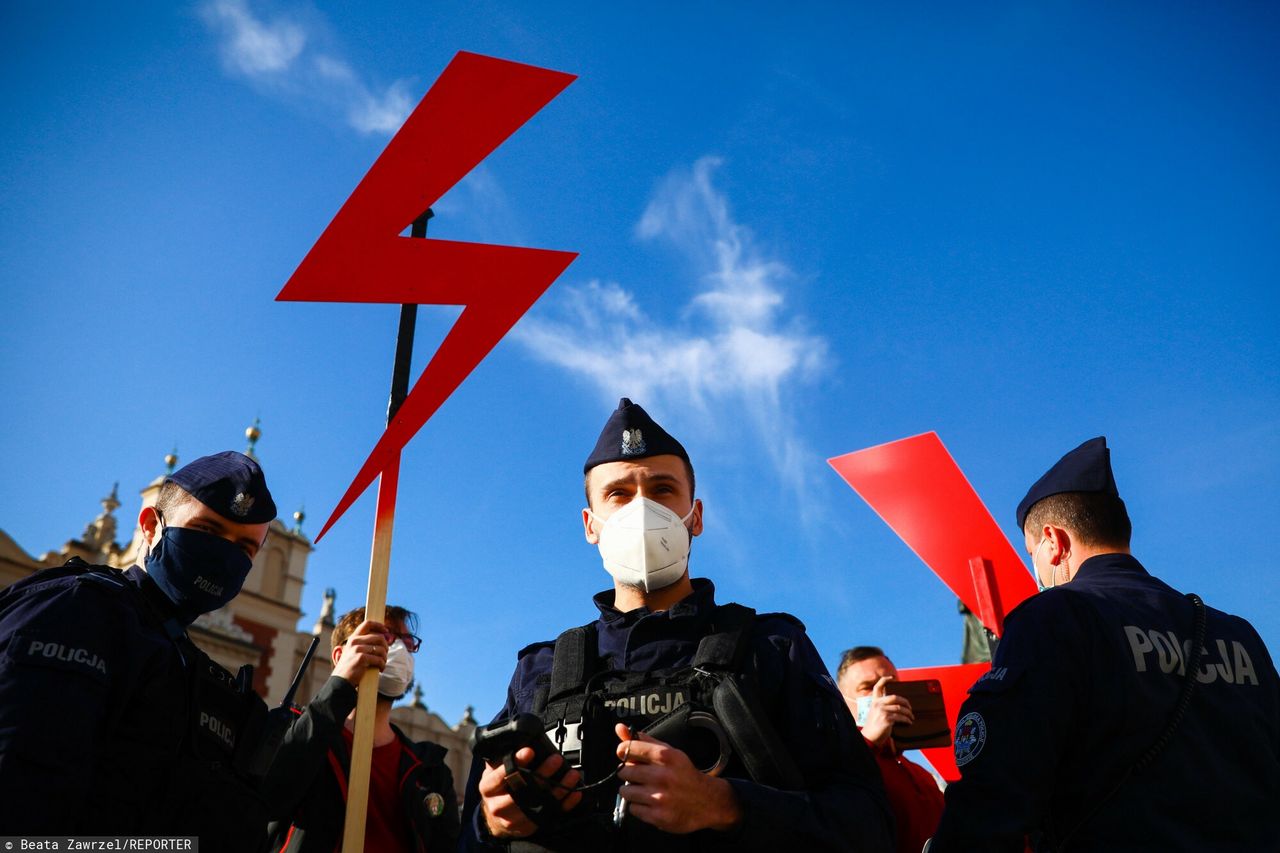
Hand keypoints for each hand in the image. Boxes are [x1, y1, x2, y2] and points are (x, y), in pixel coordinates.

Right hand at [331, 620, 388, 684]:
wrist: (341, 681)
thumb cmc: (350, 667)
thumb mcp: (354, 651)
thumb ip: (365, 644)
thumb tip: (385, 638)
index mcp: (353, 638)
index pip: (367, 624)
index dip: (379, 625)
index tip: (386, 630)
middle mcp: (355, 641)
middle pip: (379, 637)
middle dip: (386, 647)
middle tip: (385, 655)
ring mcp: (357, 649)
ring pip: (381, 649)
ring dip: (384, 658)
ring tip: (382, 664)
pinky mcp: (361, 658)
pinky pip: (379, 659)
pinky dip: (382, 665)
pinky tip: (380, 669)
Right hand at [480, 747, 581, 837]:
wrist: (495, 818)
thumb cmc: (497, 788)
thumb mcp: (493, 771)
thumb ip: (501, 758)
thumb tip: (517, 740)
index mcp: (488, 787)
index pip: (499, 775)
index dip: (515, 762)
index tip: (529, 751)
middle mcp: (498, 805)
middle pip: (522, 790)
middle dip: (541, 774)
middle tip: (555, 759)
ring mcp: (512, 819)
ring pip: (538, 803)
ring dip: (558, 789)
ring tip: (571, 775)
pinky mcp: (527, 826)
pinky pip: (549, 815)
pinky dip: (564, 804)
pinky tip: (574, 793)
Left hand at [614, 723, 741, 833]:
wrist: (707, 802)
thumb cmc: (685, 775)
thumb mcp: (670, 753)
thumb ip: (644, 740)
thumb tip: (619, 728)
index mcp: (666, 756)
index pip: (629, 749)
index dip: (624, 751)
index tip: (625, 754)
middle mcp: (662, 776)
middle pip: (624, 772)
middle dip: (628, 773)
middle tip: (640, 776)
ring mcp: (660, 798)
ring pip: (625, 791)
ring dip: (632, 791)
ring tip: (645, 790)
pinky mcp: (658, 816)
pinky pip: (633, 809)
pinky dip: (639, 806)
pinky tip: (651, 802)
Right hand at [860, 676, 914, 748]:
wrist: (869, 738)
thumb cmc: (874, 726)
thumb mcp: (875, 713)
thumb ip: (883, 707)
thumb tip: (898, 705)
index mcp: (874, 701)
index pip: (878, 687)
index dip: (884, 679)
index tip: (892, 677)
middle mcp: (877, 704)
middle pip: (895, 697)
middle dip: (905, 702)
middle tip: (910, 707)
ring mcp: (881, 711)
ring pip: (900, 708)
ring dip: (908, 713)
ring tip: (911, 717)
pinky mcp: (886, 719)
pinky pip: (900, 717)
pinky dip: (907, 720)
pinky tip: (909, 722)